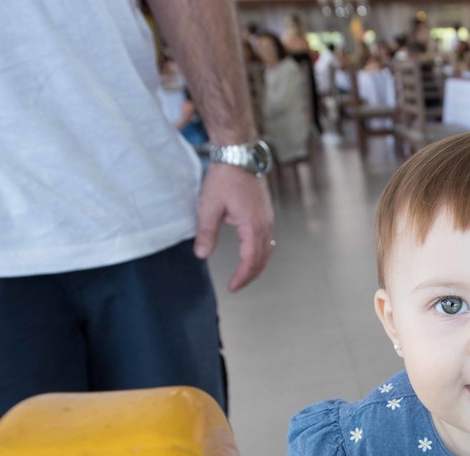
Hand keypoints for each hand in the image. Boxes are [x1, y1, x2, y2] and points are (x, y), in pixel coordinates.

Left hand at [194, 163, 274, 291]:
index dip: (242, 276)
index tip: (233, 287)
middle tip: (237, 285)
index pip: (250, 260)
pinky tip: (251, 252)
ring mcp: (268, 219)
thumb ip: (206, 232)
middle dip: (250, 275)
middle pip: (262, 259)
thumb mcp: (209, 206)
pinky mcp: (266, 213)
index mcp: (253, 226)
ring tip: (244, 273)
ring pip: (267, 250)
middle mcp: (265, 225)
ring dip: (257, 264)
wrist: (239, 154)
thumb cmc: (226, 176)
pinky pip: (267, 239)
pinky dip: (261, 252)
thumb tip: (202, 254)